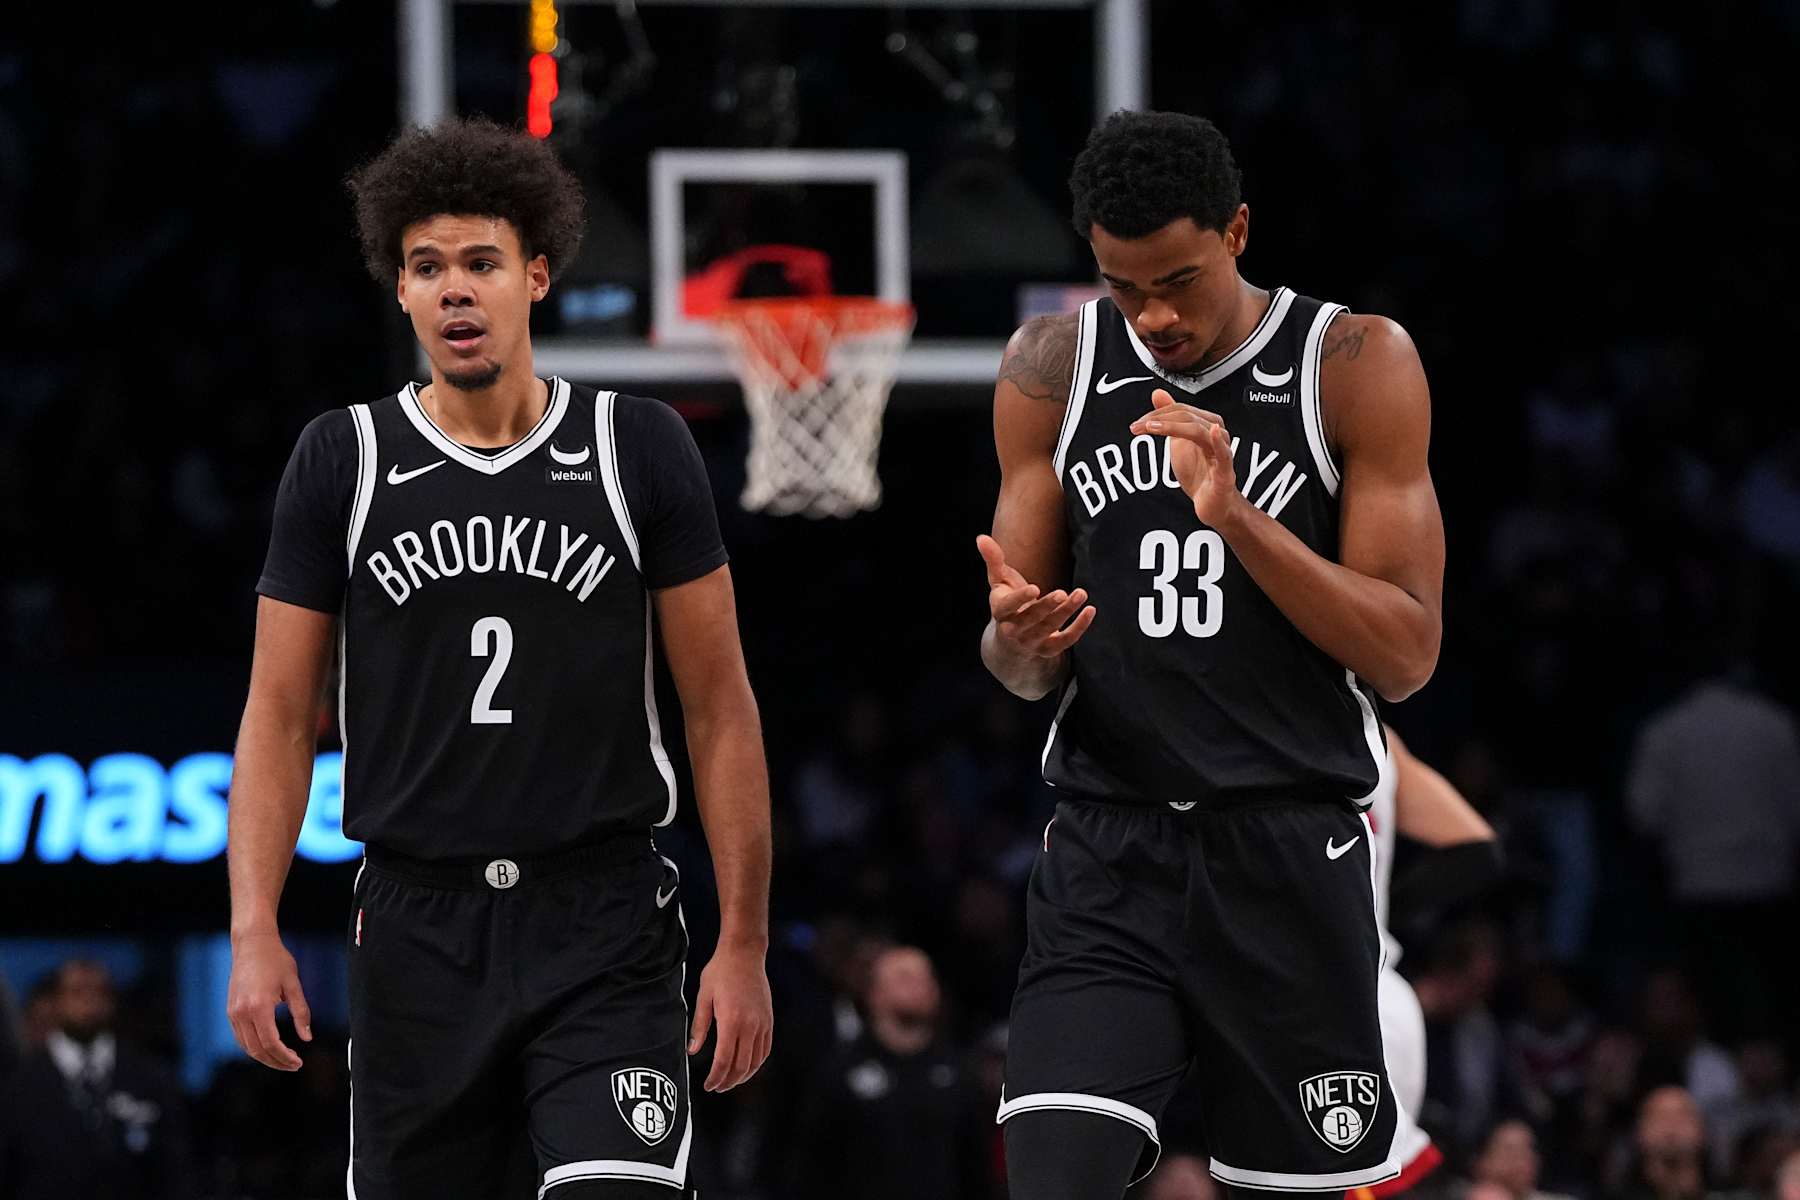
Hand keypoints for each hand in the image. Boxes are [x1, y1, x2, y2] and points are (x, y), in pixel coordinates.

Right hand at [226, 928, 310, 1070]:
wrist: (252, 944)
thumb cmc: (276, 960)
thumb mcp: (294, 985)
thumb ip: (301, 1013)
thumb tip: (307, 1038)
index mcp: (258, 1006)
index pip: (270, 1043)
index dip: (285, 1057)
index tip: (298, 1062)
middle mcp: (241, 1012)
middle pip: (256, 1050)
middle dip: (276, 1062)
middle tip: (294, 1065)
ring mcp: (232, 1013)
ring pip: (246, 1046)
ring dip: (264, 1057)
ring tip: (283, 1060)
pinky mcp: (230, 1011)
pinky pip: (241, 1037)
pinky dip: (254, 1047)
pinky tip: (269, 1048)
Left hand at [688, 943, 772, 1091]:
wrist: (744, 953)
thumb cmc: (720, 972)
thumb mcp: (704, 997)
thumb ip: (699, 1027)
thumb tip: (693, 1051)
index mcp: (731, 1021)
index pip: (724, 1061)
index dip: (715, 1078)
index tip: (707, 1086)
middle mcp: (750, 1025)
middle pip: (741, 1066)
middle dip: (728, 1082)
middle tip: (716, 1087)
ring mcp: (762, 1023)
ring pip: (755, 1061)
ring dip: (742, 1076)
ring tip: (730, 1081)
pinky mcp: (769, 1020)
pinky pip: (765, 1049)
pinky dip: (756, 1063)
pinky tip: (746, 1067)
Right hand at [976, 534, 1095, 657]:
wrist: (1010, 643)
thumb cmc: (1006, 604)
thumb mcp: (998, 582)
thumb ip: (993, 560)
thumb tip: (981, 537)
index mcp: (1000, 612)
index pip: (1007, 607)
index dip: (1020, 599)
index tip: (1035, 588)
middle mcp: (1013, 630)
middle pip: (1031, 619)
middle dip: (1047, 606)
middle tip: (1062, 593)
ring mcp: (1031, 642)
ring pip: (1049, 628)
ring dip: (1066, 612)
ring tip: (1081, 594)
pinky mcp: (1048, 649)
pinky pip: (1065, 641)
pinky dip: (1079, 628)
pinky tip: (1090, 611)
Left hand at [1130, 388, 1242, 528]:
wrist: (1211, 503)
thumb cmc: (1200, 473)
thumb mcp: (1178, 442)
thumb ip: (1169, 417)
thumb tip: (1158, 394)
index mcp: (1205, 425)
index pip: (1181, 409)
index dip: (1158, 413)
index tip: (1138, 423)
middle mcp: (1217, 434)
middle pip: (1188, 416)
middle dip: (1159, 419)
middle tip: (1138, 427)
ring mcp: (1221, 453)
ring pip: (1199, 430)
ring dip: (1173, 427)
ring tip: (1152, 428)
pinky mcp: (1225, 473)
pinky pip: (1225, 455)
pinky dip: (1219, 442)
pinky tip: (1213, 431)